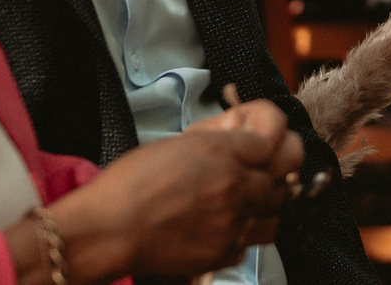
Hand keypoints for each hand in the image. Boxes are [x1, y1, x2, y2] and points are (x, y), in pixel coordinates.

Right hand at [43, 103, 301, 280]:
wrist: (108, 229)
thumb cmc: (131, 184)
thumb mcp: (178, 144)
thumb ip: (218, 141)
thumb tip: (242, 138)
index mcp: (224, 151)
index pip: (275, 138)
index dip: (273, 140)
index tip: (267, 146)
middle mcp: (236, 185)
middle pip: (282, 177)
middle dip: (271, 175)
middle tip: (258, 177)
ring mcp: (233, 221)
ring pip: (274, 213)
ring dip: (264, 208)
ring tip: (245, 206)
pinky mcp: (223, 252)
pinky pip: (249, 243)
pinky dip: (241, 237)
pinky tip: (221, 231)